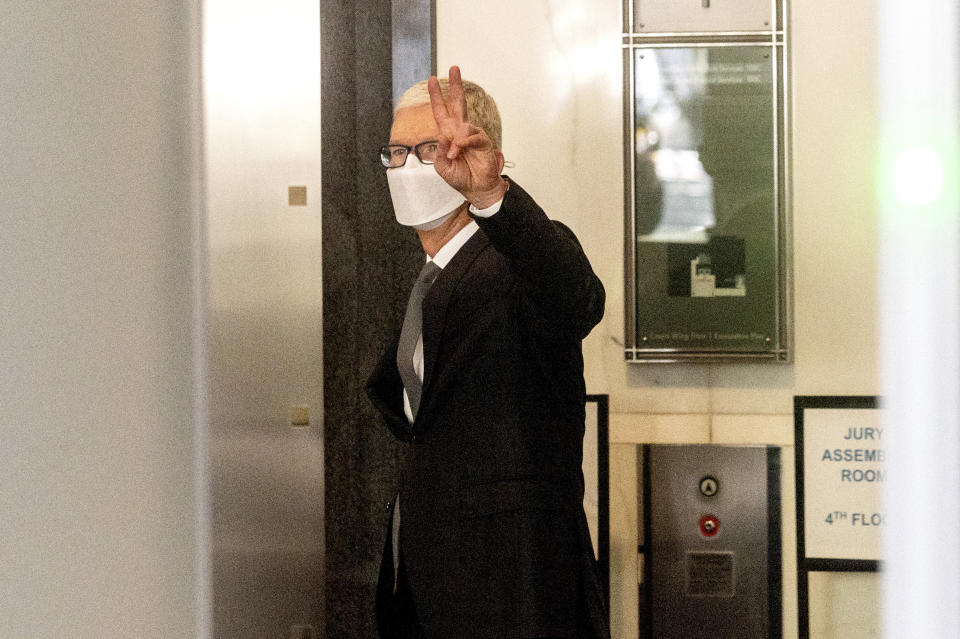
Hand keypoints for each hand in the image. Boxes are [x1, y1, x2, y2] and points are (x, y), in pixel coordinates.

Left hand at [428, 66, 508, 208]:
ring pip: (463, 127)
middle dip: (455, 86)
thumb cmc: (460, 178)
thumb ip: (440, 152)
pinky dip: (465, 142)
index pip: (440, 112)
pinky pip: (473, 136)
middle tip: (454, 68)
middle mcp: (460, 131)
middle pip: (457, 104)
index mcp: (448, 135)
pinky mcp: (483, 141)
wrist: (477, 189)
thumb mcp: (442, 167)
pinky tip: (461, 149)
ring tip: (455, 155)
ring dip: (456, 142)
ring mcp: (472, 135)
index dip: (436, 96)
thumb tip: (443, 135)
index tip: (432, 79)